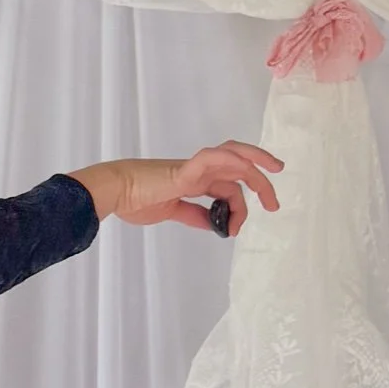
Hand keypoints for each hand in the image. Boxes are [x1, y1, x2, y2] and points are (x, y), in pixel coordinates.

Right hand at [70, 143, 283, 234]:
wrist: (114, 190)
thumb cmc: (135, 200)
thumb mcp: (170, 213)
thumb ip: (194, 216)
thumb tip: (215, 224)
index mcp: (194, 180)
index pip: (227, 187)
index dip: (238, 209)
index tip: (234, 231)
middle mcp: (199, 171)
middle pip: (238, 167)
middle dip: (260, 181)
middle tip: (274, 203)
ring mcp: (194, 167)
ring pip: (234, 157)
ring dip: (256, 166)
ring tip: (272, 181)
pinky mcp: (186, 169)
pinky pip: (214, 158)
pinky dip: (233, 162)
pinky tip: (246, 172)